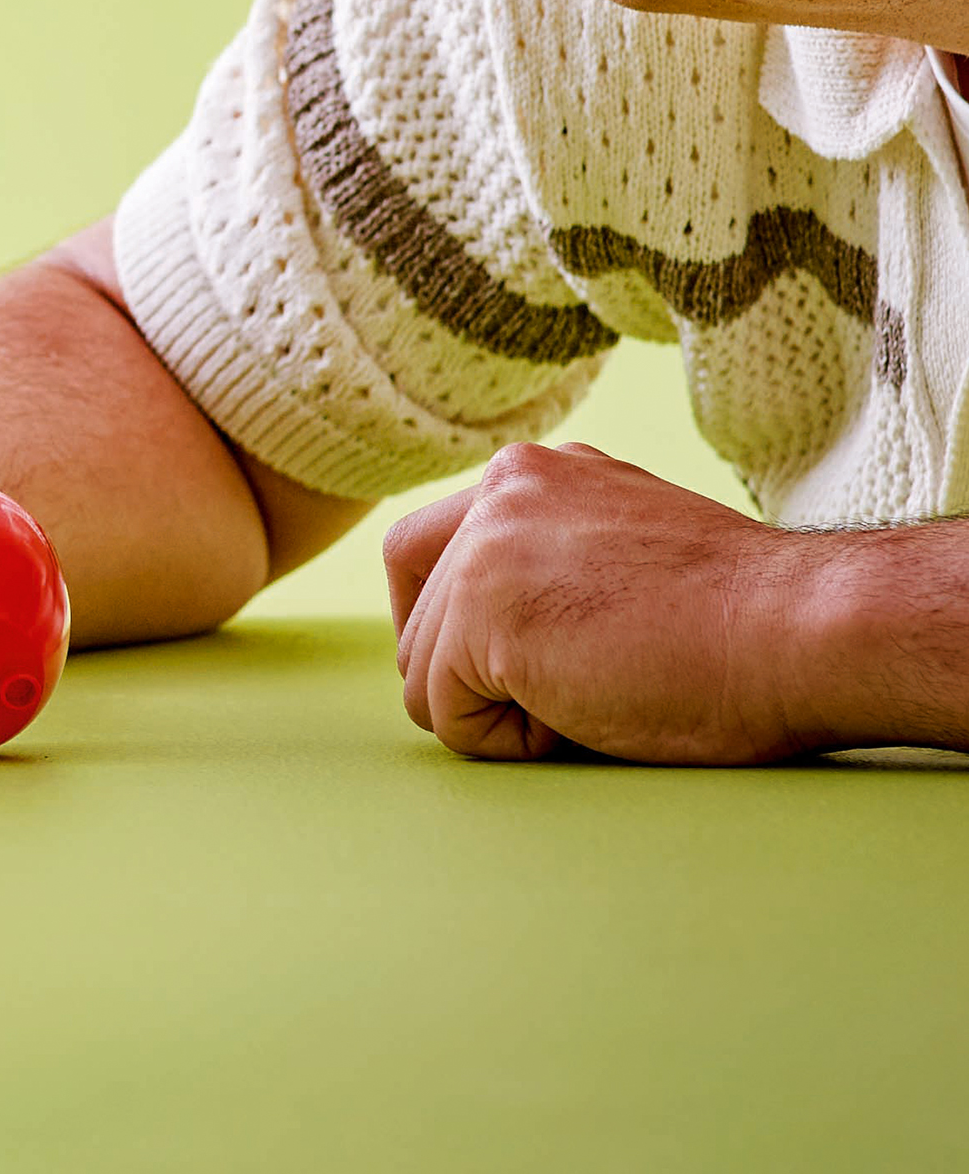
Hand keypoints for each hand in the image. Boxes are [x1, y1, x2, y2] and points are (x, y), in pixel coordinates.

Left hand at [382, 440, 816, 762]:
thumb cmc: (740, 619)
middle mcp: (496, 492)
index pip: (427, 550)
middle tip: (568, 698)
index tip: (516, 669)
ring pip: (426, 673)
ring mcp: (483, 550)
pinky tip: (584, 722)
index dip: (455, 628)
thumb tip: (483, 626)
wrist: (801, 631)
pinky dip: (506, 745)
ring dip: (500, 713)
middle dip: (473, 676)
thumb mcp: (620, 550)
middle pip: (418, 614)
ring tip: (593, 703)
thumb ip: (548, 558)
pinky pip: (448, 716)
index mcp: (530, 473)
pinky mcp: (486, 619)